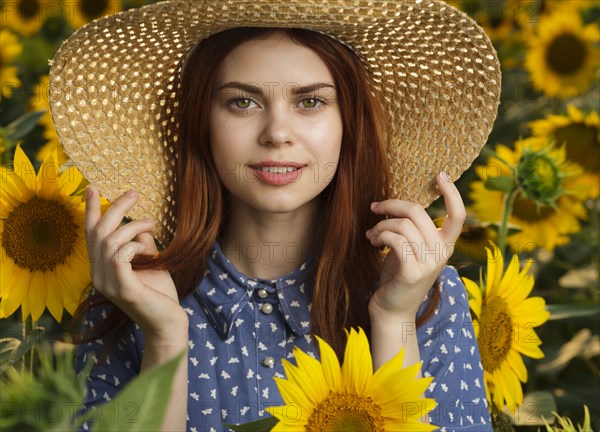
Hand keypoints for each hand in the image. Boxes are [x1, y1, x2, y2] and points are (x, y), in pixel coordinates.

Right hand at [86, 186, 186, 340]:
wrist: (168, 322)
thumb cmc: (160, 293)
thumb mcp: (149, 261)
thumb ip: (141, 243)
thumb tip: (142, 224)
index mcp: (102, 268)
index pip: (90, 234)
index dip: (91, 211)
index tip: (93, 188)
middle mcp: (99, 275)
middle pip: (98, 232)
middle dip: (115, 208)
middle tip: (134, 193)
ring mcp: (108, 284)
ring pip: (108, 240)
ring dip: (132, 226)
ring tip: (152, 222)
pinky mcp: (123, 289)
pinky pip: (120, 256)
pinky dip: (134, 244)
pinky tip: (149, 248)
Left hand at [366, 171, 465, 322]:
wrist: (391, 311)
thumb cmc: (397, 277)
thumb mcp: (410, 250)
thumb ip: (412, 230)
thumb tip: (398, 205)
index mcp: (445, 246)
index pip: (458, 216)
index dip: (452, 192)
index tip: (440, 175)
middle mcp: (442, 254)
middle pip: (417, 211)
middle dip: (391, 205)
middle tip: (375, 209)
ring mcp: (429, 264)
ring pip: (402, 225)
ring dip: (380, 224)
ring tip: (371, 234)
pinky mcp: (412, 272)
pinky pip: (394, 239)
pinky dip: (379, 236)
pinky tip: (372, 242)